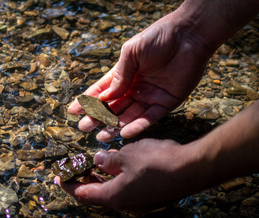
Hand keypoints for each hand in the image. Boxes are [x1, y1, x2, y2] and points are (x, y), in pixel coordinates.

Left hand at [55, 139, 203, 211]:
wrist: (193, 169)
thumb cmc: (158, 162)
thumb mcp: (127, 156)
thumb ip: (109, 160)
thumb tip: (98, 160)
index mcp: (115, 196)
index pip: (84, 194)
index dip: (70, 185)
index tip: (59, 178)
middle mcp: (125, 203)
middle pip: (97, 194)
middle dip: (84, 180)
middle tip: (74, 168)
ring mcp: (139, 200)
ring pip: (112, 190)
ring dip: (100, 178)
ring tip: (92, 164)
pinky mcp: (150, 194)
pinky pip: (125, 188)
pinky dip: (115, 177)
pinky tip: (116, 164)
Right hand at [68, 9, 212, 141]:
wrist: (189, 36)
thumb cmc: (158, 38)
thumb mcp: (132, 52)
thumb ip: (119, 75)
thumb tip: (105, 97)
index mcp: (124, 74)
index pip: (102, 91)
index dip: (88, 101)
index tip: (74, 111)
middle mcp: (135, 87)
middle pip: (113, 106)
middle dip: (97, 117)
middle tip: (84, 128)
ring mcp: (150, 96)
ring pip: (128, 115)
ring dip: (114, 126)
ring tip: (100, 136)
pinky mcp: (166, 103)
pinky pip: (149, 118)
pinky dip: (137, 126)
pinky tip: (124, 132)